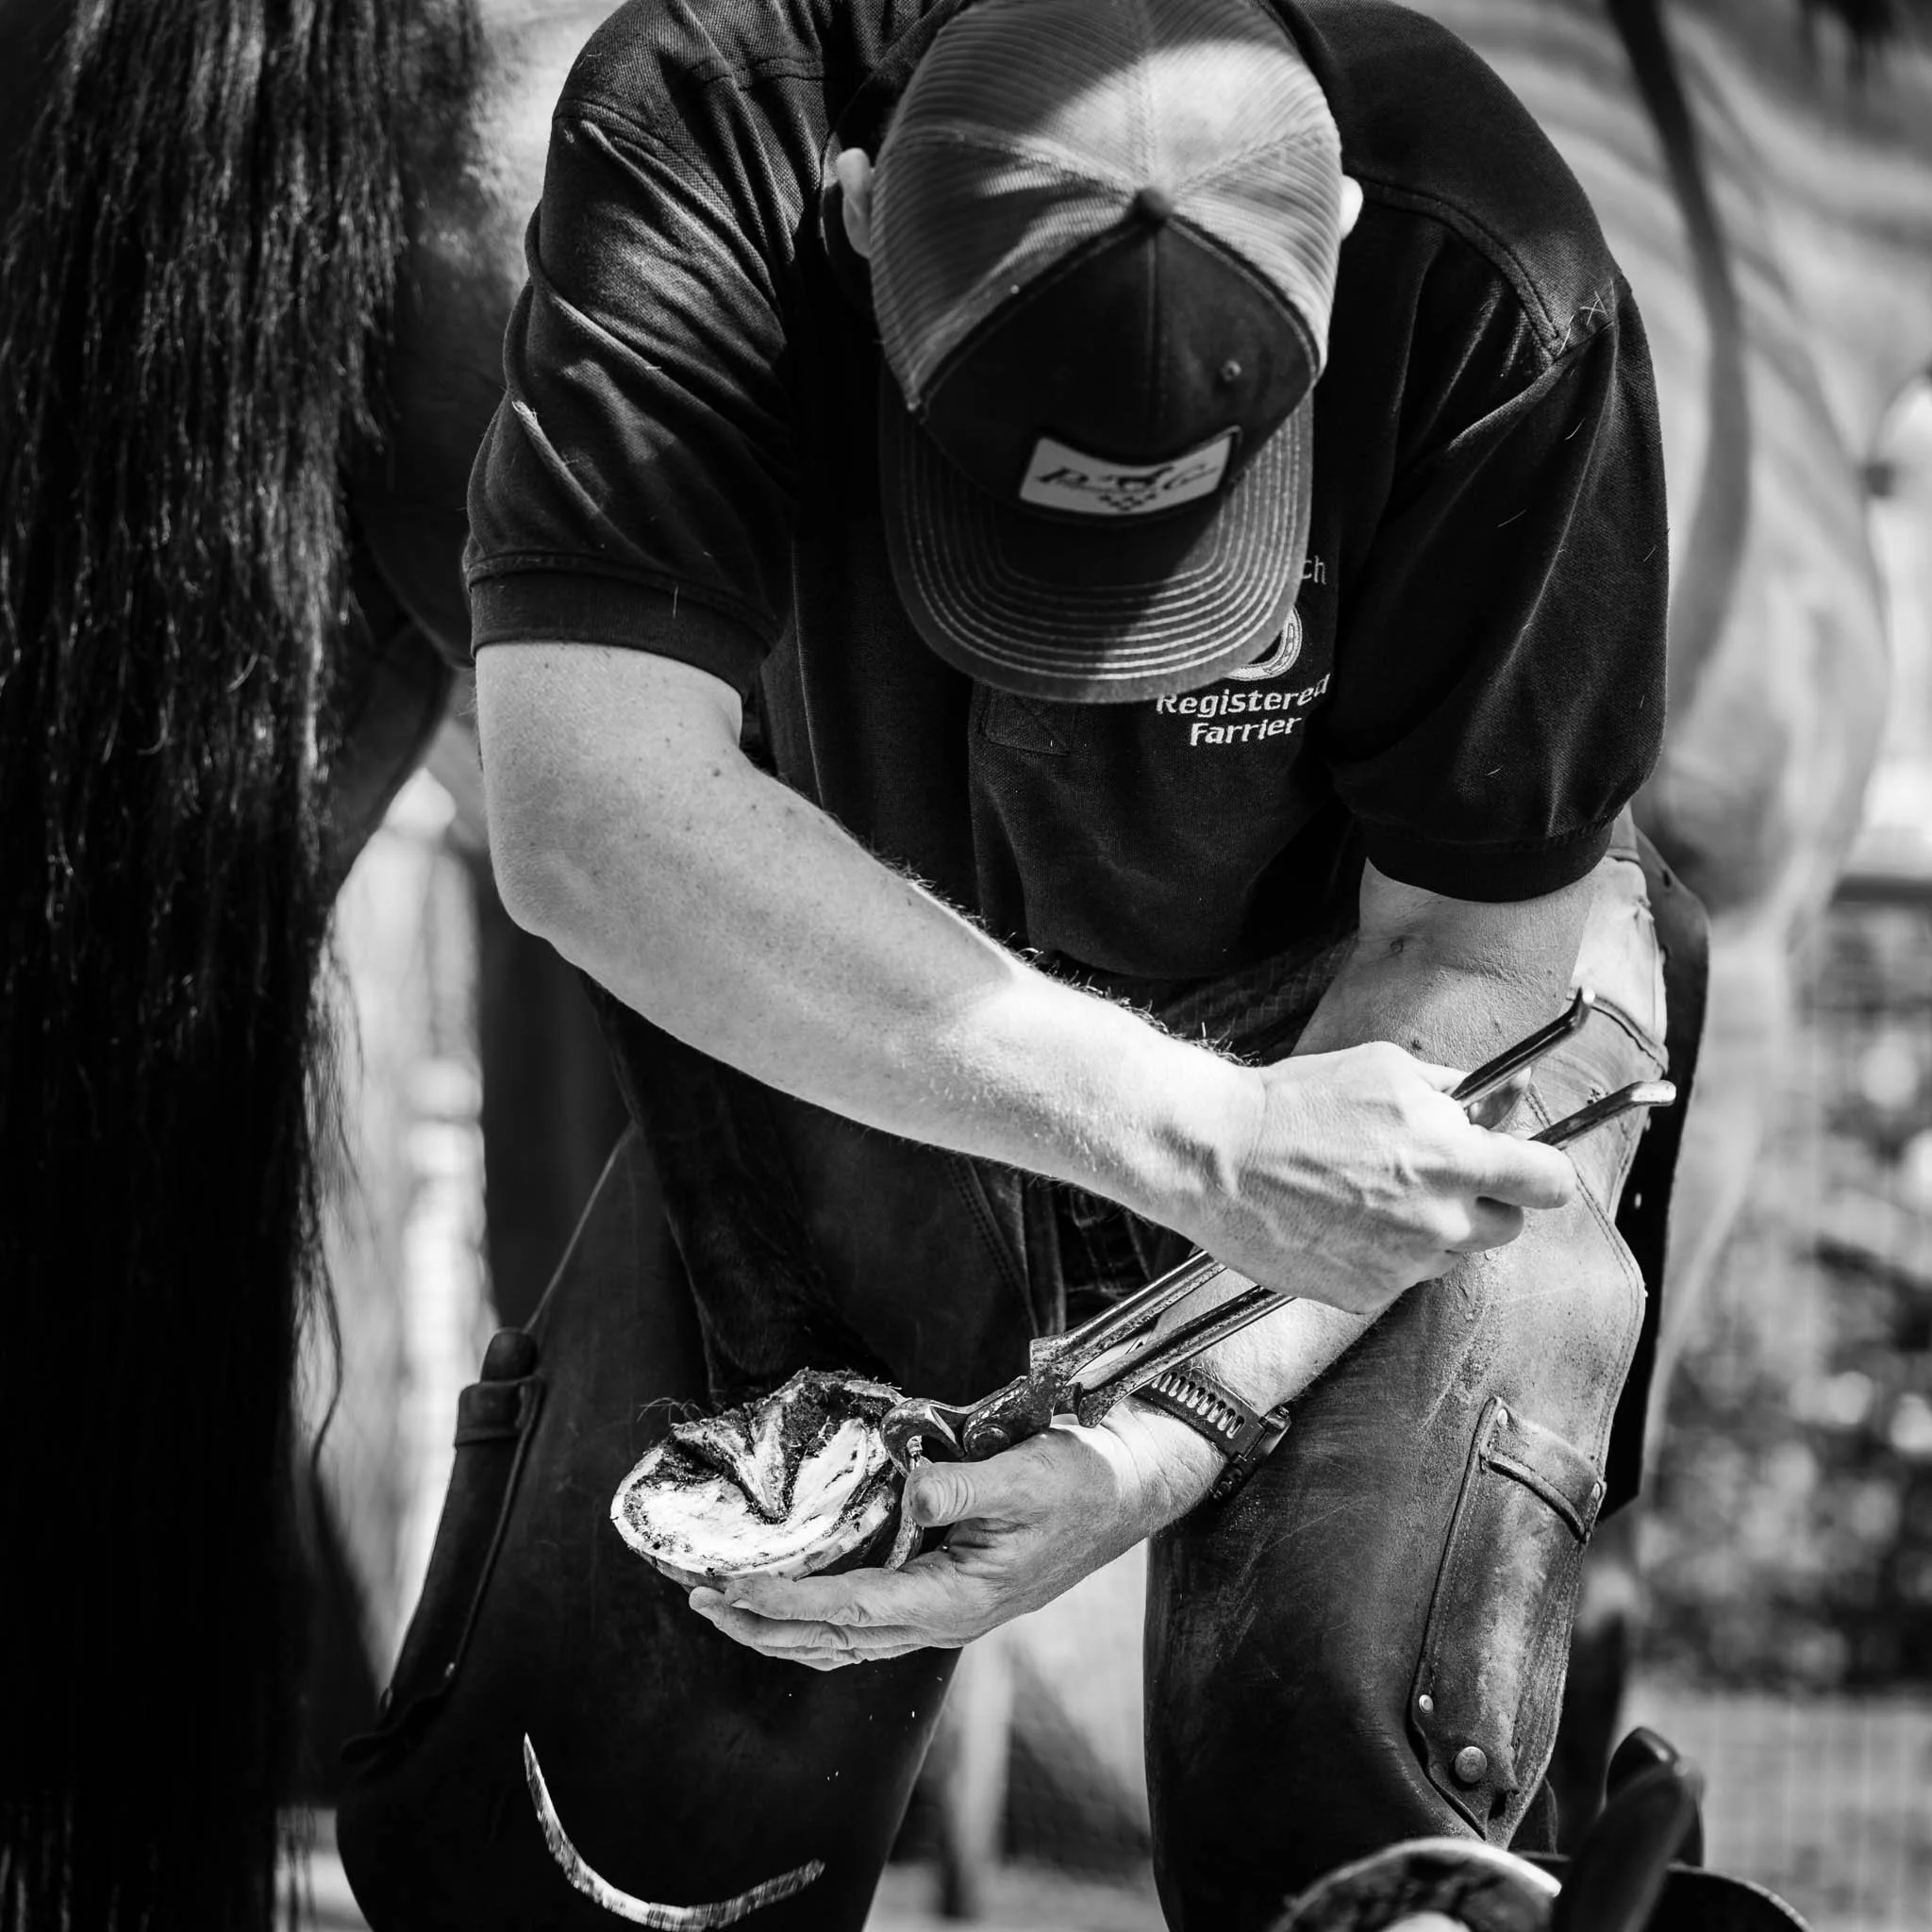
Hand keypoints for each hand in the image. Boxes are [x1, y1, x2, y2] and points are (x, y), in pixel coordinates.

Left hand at [686, 1406, 1220, 1667]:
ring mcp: (945, 1612)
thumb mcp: (1023, 1475)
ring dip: (782, 1626)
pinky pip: (867, 1622)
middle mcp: (943, 1619)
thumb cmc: (1080, 1483)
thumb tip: (909, 1488)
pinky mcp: (947, 1592)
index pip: (850, 1609)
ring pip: (845, 1639)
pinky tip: (796, 1600)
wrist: (1127, 1491)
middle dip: (762, 1624)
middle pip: (833, 1639)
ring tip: (727, 1605)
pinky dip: (819, 1616)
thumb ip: (961, 1487)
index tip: (730, 1585)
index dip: (784, 1599)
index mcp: (956, 1599)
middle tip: (700, 1600)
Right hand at [1185, 1042, 1575, 1317]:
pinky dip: (1381, 1252)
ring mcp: (1402, 1266)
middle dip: (1483, 1200)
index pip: (1550, 1183)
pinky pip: (1399, 1276)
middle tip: (1437, 1173)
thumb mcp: (1388, 1070)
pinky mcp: (1363, 1296)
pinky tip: (1339, 1218)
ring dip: (1431, 1227)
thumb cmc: (1297, 1102)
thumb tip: (1509, 1093)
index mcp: (1454, 1160)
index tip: (1528, 1166)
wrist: (1218, 1156)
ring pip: (1450, 1254)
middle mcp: (1439, 1222)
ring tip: (1369, 1190)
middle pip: (1507, 1227)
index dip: (1543, 1170)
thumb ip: (1460, 1091)